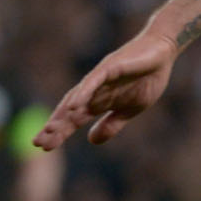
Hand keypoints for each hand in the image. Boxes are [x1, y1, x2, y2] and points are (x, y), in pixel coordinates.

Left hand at [33, 31, 177, 149]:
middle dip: (55, 127)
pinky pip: (93, 82)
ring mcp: (99, 78)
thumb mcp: (131, 109)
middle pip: (70, 111)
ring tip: (50, 130)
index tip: (44, 147)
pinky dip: (82, 94)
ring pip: (76, 97)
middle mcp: (93, 90)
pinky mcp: (109, 67)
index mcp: (99, 101)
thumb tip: (91, 140)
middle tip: (39, 143)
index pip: (74, 119)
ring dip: (63, 114)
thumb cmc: (147, 78)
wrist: (162, 52)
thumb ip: (111, 124)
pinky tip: (73, 107)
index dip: (60, 132)